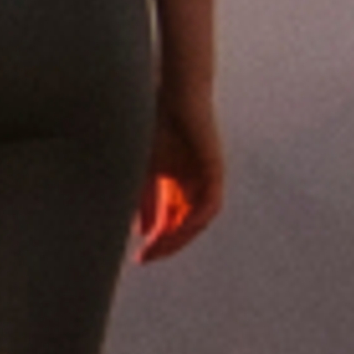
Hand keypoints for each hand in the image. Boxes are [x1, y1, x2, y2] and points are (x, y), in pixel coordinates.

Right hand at [137, 85, 224, 261]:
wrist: (174, 95)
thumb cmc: (157, 125)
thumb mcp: (145, 169)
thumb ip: (145, 199)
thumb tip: (142, 231)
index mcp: (178, 186)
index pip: (170, 225)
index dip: (157, 243)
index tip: (139, 258)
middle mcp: (194, 187)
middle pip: (184, 227)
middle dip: (167, 245)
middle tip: (147, 257)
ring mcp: (206, 180)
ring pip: (198, 220)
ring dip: (180, 236)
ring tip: (160, 245)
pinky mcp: (215, 171)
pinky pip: (211, 204)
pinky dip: (197, 217)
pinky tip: (181, 227)